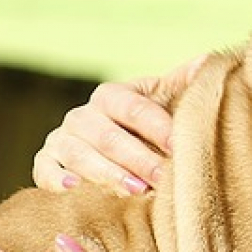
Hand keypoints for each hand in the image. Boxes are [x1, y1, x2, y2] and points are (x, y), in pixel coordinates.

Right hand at [32, 56, 204, 194]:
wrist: (106, 145)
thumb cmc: (145, 123)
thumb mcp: (163, 98)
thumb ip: (184, 83)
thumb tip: (207, 61)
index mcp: (111, 96)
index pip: (134, 108)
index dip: (157, 127)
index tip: (180, 146)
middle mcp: (82, 115)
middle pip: (109, 137)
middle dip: (138, 159)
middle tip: (163, 177)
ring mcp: (61, 140)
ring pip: (80, 156)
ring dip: (107, 174)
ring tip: (135, 190)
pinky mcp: (45, 163)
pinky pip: (44, 172)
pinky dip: (56, 179)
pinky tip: (74, 187)